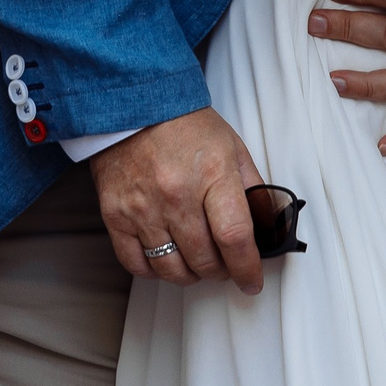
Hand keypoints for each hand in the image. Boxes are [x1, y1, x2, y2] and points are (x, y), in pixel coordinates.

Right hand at [89, 108, 267, 292]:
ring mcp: (142, 207)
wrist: (133, 105)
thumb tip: (270, 230)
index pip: (234, 238)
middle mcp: (175, 195)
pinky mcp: (115, 215)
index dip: (247, 268)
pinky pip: (136, 263)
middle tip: (224, 263)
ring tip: (196, 261)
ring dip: (190, 274)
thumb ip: (253, 190)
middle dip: (221, 270)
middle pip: (205, 260)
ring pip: (172, 269)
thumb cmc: (185, 126)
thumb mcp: (232, 149)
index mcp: (212, 175)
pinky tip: (166, 259)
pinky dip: (154, 270)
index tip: (251, 280)